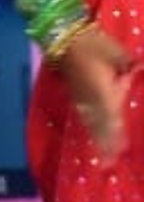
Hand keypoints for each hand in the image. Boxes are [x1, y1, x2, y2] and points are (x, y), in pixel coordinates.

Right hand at [57, 23, 134, 165]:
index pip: (112, 120)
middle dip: (104, 144)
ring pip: (91, 122)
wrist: (64, 37)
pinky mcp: (76, 93)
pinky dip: (90, 126)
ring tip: (100, 154)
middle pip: (100, 126)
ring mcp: (81, 97)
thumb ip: (129, 68)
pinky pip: (85, 115)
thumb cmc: (93, 44)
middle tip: (107, 164)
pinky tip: (91, 129)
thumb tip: (137, 72)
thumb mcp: (118, 54)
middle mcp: (91, 100)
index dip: (115, 137)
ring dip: (96, 138)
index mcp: (103, 93)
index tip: (119, 152)